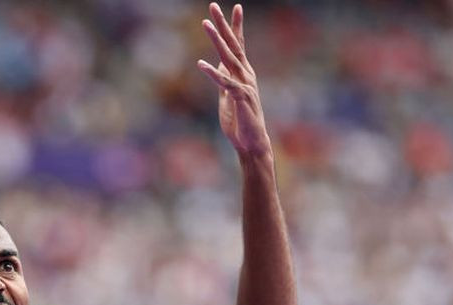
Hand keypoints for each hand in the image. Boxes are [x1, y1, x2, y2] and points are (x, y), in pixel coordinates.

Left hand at [197, 3, 271, 158]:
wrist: (251, 143)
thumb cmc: (240, 121)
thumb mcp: (228, 96)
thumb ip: (224, 79)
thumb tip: (218, 65)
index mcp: (243, 73)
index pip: (239, 45)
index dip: (235, 26)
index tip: (234, 7)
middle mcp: (246, 74)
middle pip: (233, 44)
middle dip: (223, 25)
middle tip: (213, 6)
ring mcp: (244, 84)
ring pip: (229, 58)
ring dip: (216, 40)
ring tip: (205, 24)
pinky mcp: (240, 98)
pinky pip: (224, 83)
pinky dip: (212, 73)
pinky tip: (201, 64)